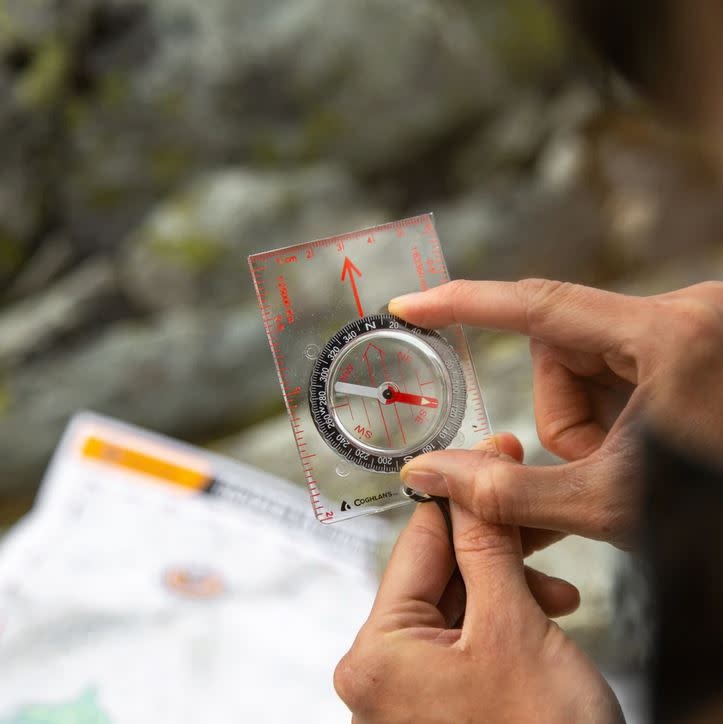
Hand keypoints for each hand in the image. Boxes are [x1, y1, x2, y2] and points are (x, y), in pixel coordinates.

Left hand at [334, 501, 623, 722]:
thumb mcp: (514, 628)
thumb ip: (486, 548)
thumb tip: (468, 486)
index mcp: (377, 654)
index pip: (417, 544)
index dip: (462, 497)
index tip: (492, 458)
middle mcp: (379, 676)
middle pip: (438, 575)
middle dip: (494, 547)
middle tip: (534, 518)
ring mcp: (405, 695)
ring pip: (456, 606)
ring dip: (507, 586)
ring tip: (555, 590)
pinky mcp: (436, 705)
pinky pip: (464, 640)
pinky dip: (503, 622)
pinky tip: (543, 615)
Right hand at [391, 279, 722, 548]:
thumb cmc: (715, 508)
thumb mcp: (608, 504)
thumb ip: (508, 493)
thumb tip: (427, 474)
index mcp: (668, 336)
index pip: (540, 304)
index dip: (464, 304)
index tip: (412, 305)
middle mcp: (682, 313)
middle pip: (560, 348)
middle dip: (561, 414)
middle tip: (592, 463)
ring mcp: (686, 324)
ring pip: (582, 360)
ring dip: (583, 417)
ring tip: (622, 460)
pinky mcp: (684, 340)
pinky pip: (610, 365)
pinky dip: (606, 411)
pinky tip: (635, 443)